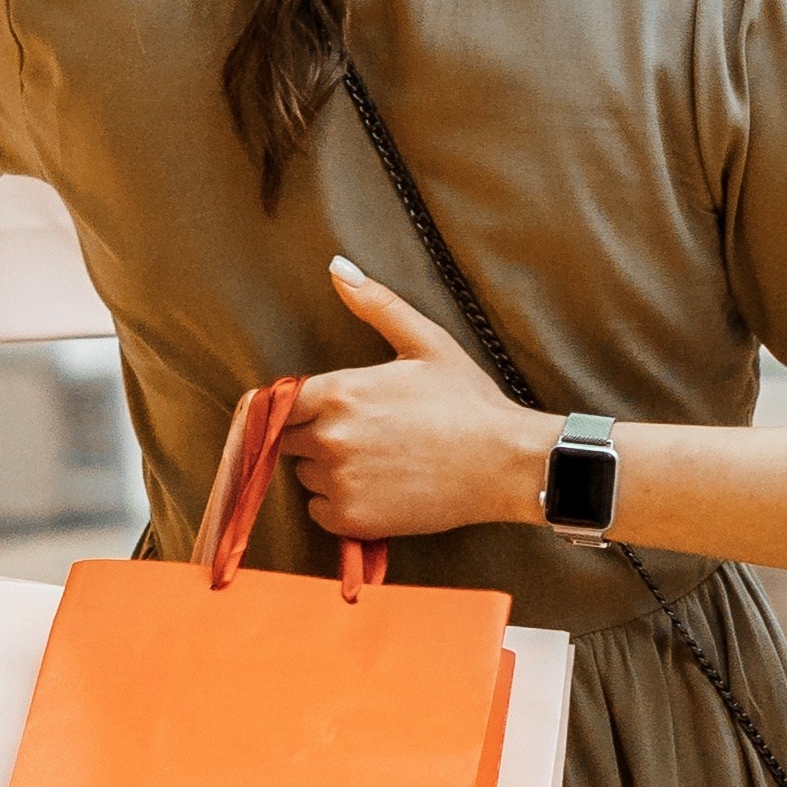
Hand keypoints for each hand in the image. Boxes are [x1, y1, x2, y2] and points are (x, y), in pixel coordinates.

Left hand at [288, 258, 556, 539]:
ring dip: (328, 470)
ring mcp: (340, 480)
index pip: (281, 402)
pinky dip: (338, 505)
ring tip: (378, 461)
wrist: (505, 462)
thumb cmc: (468, 401)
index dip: (304, 405)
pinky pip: (319, 511)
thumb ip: (376, 304)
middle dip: (317, 435)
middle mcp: (330, 436)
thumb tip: (339, 268)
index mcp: (340, 390)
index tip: (332, 410)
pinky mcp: (353, 518)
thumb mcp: (426, 341)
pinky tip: (377, 489)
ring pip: (305, 475)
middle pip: (290, 439)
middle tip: (367, 435)